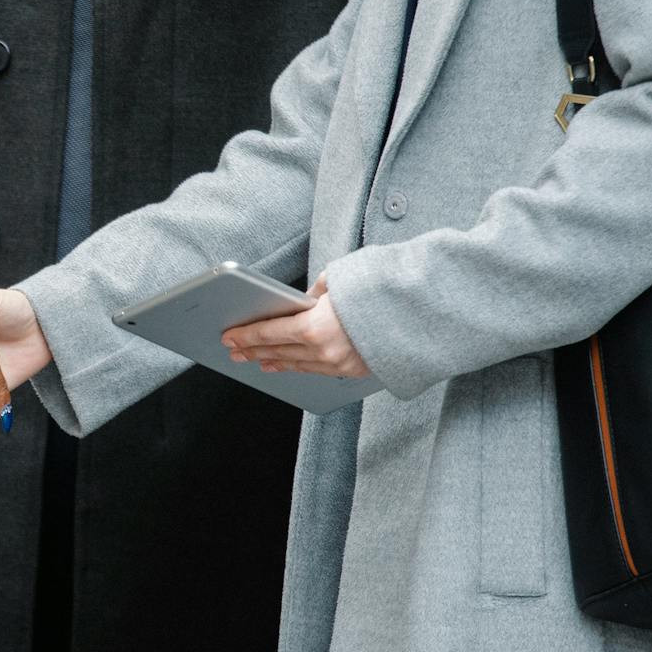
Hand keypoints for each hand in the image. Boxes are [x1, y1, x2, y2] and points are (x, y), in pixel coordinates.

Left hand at [220, 275, 369, 378]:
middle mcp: (323, 351)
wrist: (422, 314)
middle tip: (234, 351)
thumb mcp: (340, 278)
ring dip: (274, 362)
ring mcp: (339, 365)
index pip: (268, 333)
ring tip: (257, 361)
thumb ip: (315, 292)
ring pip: (297, 365)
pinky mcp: (354, 372)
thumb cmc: (381, 289)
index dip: (245, 336)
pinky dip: (299, 367)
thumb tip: (302, 301)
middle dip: (253, 351)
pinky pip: (318, 370)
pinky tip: (289, 365)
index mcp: (315, 326)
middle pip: (278, 353)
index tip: (229, 337)